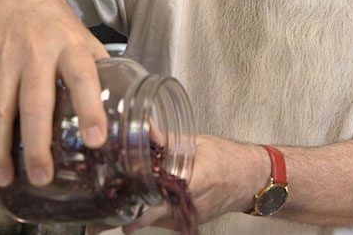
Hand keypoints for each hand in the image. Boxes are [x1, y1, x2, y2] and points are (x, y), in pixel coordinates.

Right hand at [0, 0, 109, 186]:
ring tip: (6, 179)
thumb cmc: (59, 27)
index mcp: (70, 48)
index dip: (90, 108)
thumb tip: (155, 134)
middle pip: (34, 102)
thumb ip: (116, 86)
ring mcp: (3, 62)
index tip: (96, 139)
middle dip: (36, 143)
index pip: (83, 77)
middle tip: (42, 177)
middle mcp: (35, 54)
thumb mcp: (91, 45)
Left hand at [118, 135, 265, 232]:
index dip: (136, 202)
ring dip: (135, 216)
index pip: (159, 197)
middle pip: (151, 214)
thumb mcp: (197, 143)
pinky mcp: (188, 220)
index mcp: (193, 181)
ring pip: (155, 220)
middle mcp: (189, 204)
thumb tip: (142, 131)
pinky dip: (149, 215)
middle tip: (100, 218)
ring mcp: (189, 216)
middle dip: (126, 216)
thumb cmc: (229, 158)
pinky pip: (164, 219)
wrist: (252, 179)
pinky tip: (135, 208)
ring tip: (108, 214)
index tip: (114, 207)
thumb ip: (167, 142)